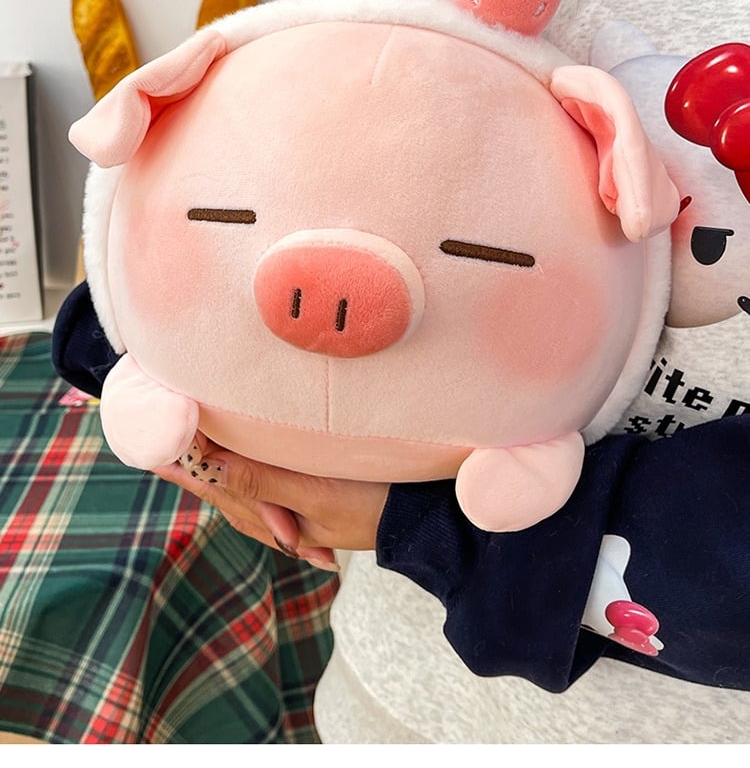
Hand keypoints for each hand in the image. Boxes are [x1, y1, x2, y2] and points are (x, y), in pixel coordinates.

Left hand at [151, 431, 388, 570]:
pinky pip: (268, 485)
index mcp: (271, 514)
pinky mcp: (313, 499)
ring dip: (217, 467)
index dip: (186, 460)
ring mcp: (296, 510)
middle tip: (159, 437)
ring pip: (245, 487)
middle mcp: (277, 516)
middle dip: (193, 464)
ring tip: (189, 450)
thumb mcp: (315, 493)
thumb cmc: (374, 502)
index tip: (156, 437)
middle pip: (225, 486)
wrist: (426, 522)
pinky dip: (247, 472)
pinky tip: (243, 465)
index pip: (216, 483)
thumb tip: (207, 466)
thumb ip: (261, 480)